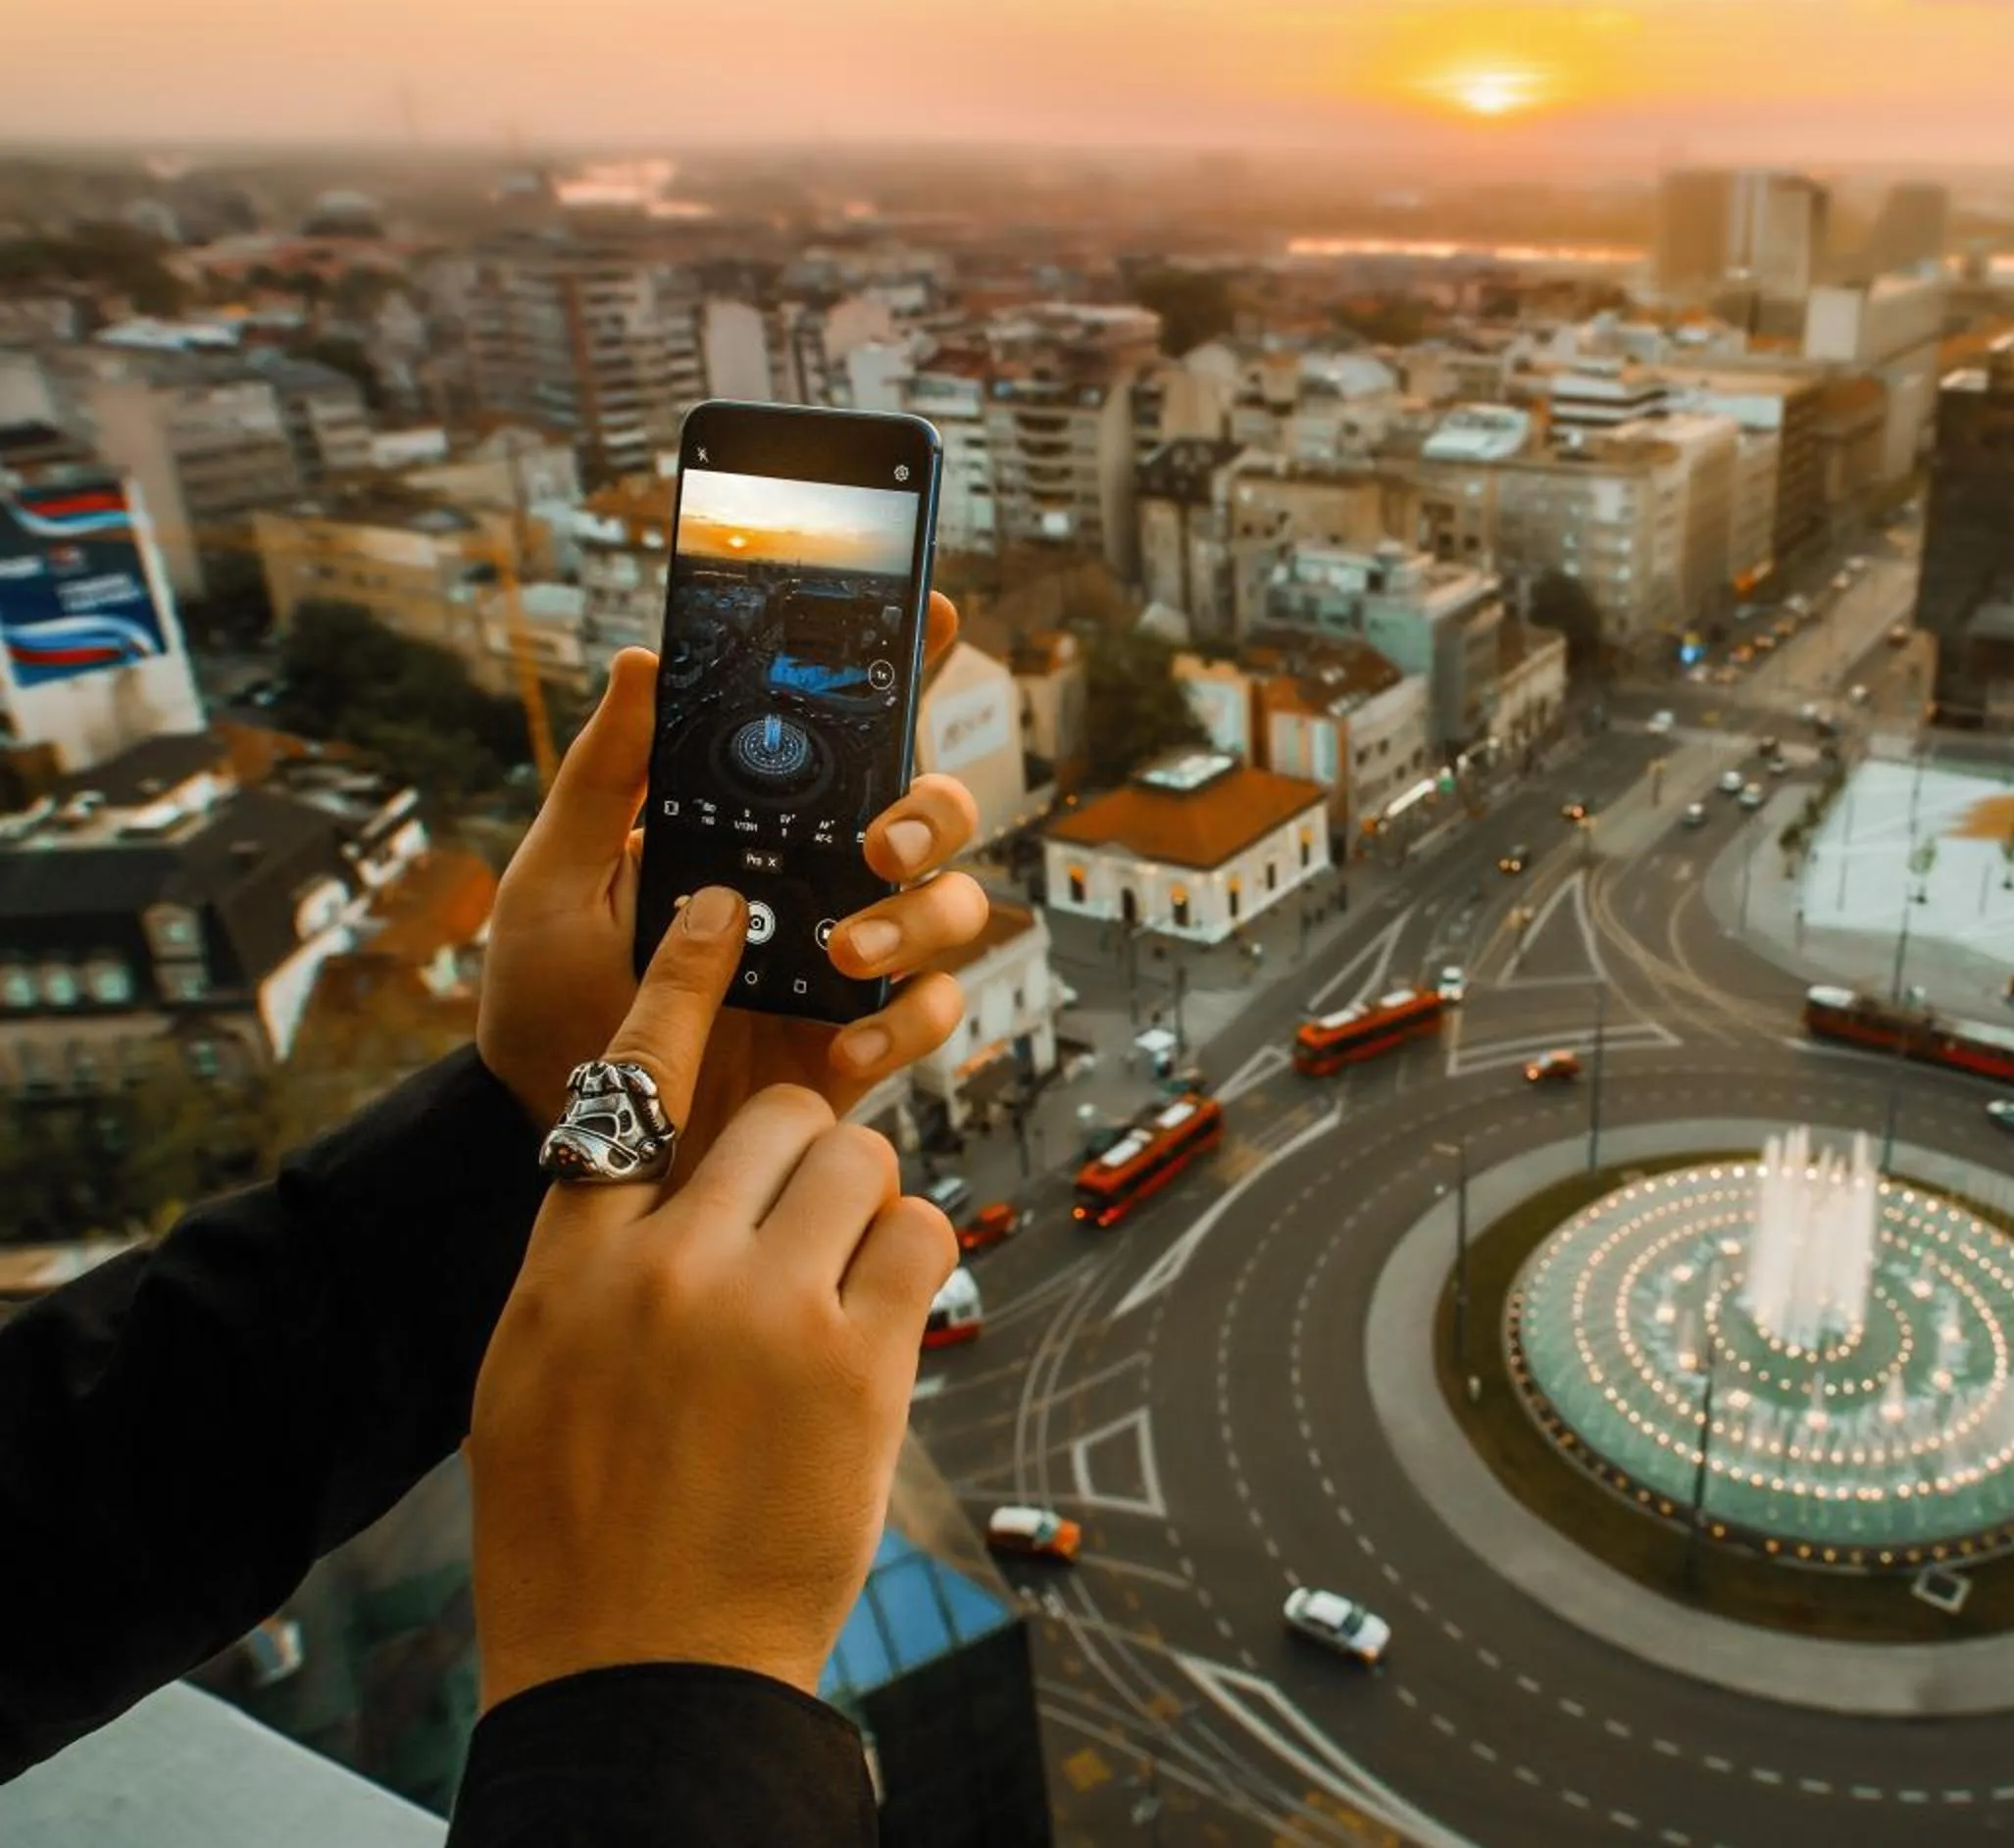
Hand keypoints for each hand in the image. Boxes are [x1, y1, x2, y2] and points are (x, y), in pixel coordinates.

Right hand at [467, 908, 958, 1706]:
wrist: (642, 1664)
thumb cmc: (581, 1524)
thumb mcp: (534, 1372)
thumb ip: (592, 1260)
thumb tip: (650, 1187)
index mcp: (573, 1262)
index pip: (627, 1080)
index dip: (682, 980)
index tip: (722, 903)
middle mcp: (667, 1267)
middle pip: (780, 1117)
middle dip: (806, 1161)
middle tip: (796, 1237)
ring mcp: (769, 1312)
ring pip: (864, 1162)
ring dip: (865, 1210)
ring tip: (834, 1295)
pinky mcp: (862, 1364)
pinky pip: (924, 1236)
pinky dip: (914, 1264)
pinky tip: (880, 1324)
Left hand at [479, 599, 988, 1176]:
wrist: (568, 1137)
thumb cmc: (548, 1001)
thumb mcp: (552, 881)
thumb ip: (602, 779)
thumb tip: (641, 660)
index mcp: (762, 823)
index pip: (850, 728)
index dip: (906, 663)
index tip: (931, 613)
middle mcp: (824, 879)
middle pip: (939, 812)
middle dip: (936, 811)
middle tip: (878, 842)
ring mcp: (851, 960)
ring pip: (957, 908)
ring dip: (920, 920)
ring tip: (838, 955)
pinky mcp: (861, 1040)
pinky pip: (933, 1015)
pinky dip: (907, 1022)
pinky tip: (844, 1046)